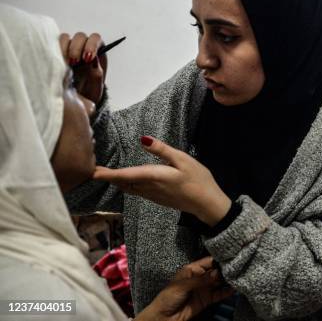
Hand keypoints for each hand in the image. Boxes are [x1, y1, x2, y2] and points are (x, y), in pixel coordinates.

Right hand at [59, 32, 107, 103]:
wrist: (77, 99)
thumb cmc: (89, 91)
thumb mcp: (96, 86)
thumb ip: (97, 73)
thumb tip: (94, 60)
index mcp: (97, 51)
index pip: (95, 39)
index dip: (91, 45)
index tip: (88, 58)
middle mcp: (83, 46)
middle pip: (80, 37)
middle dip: (76, 48)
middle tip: (74, 62)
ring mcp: (69, 48)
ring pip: (65, 38)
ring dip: (64, 48)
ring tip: (64, 63)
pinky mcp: (56, 52)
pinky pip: (53, 45)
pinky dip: (53, 51)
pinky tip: (54, 62)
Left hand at [93, 136, 231, 225]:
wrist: (207, 204)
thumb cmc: (198, 179)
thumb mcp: (183, 159)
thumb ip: (162, 150)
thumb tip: (142, 139)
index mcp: (154, 176)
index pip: (125, 175)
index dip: (107, 174)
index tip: (91, 172)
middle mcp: (149, 188)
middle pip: (123, 182)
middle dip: (108, 176)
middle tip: (92, 170)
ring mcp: (152, 195)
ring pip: (128, 188)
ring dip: (117, 181)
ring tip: (105, 174)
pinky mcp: (157, 198)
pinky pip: (136, 191)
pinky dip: (127, 185)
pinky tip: (126, 181)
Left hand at [136, 256, 233, 320]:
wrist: (163, 317)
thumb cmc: (168, 297)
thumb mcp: (184, 285)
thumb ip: (202, 279)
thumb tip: (218, 273)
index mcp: (192, 269)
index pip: (208, 261)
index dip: (218, 259)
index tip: (231, 257)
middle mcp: (200, 277)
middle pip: (216, 271)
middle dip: (225, 270)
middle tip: (238, 267)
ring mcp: (204, 288)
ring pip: (219, 282)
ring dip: (228, 280)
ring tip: (239, 277)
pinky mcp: (207, 299)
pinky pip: (218, 294)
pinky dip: (226, 292)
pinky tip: (234, 289)